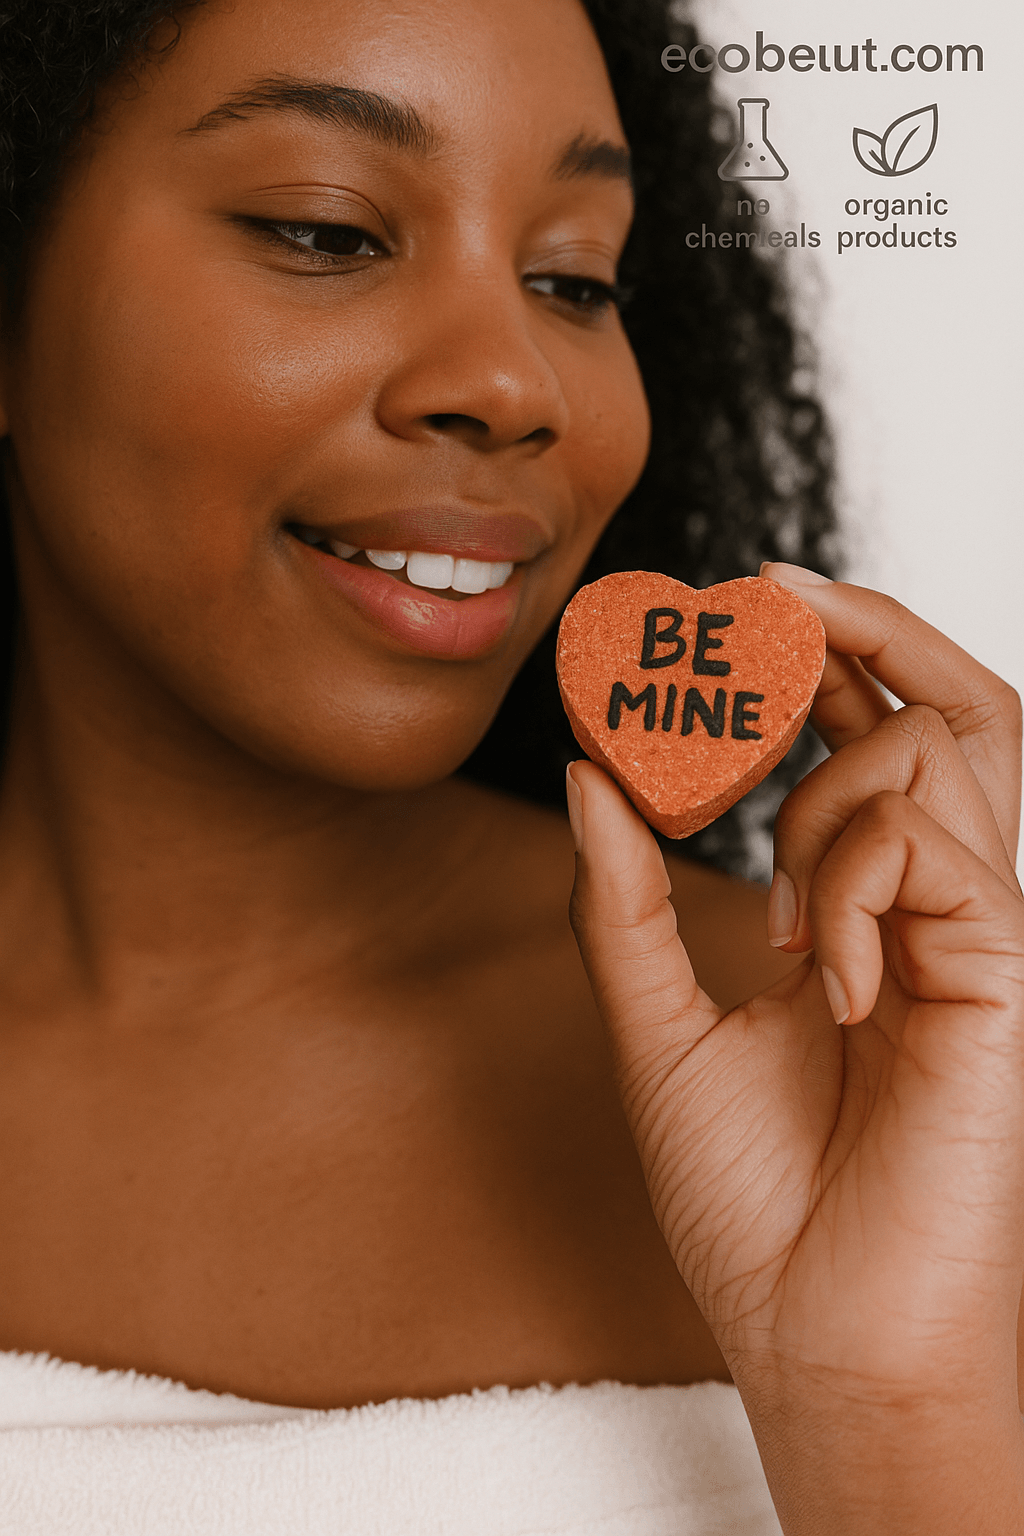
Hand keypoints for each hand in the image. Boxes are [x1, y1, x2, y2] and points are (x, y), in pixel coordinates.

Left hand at [566, 570, 1023, 1531]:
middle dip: (848, 630)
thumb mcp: (656, 1027)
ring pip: (924, 756)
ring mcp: (974, 932)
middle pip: (921, 707)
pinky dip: (849, 891)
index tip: (716, 606)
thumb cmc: (752, 1199)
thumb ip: (624, 900)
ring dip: (818, 806)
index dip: (804, 660)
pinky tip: (824, 985)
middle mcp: (927, 904)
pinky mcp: (1004, 973)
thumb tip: (588, 773)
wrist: (815, 1332)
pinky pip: (931, 850)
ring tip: (777, 930)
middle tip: (757, 596)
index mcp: (859, 910)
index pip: (854, 739)